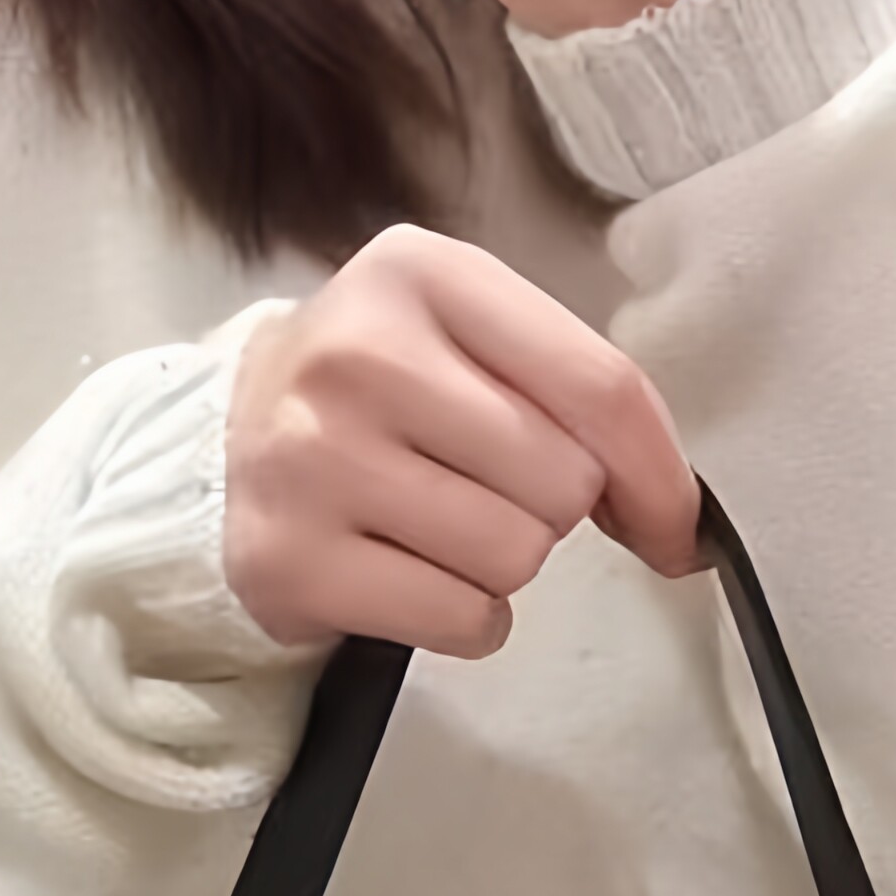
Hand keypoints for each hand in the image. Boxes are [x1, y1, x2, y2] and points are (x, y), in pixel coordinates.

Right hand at [224, 225, 700, 657]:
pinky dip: (466, 619)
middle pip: (563, 483)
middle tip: (481, 492)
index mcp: (422, 275)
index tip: (673, 525)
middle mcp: (360, 355)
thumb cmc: (377, 399)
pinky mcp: (294, 562)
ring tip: (437, 530)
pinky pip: (462, 619)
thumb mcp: (464, 342)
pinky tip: (416, 579)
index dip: (659, 473)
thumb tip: (674, 516)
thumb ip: (573, 396)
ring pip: (515, 557)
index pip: (599, 385)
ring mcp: (317, 460)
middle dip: (549, 510)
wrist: (221, 452)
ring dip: (502, 567)